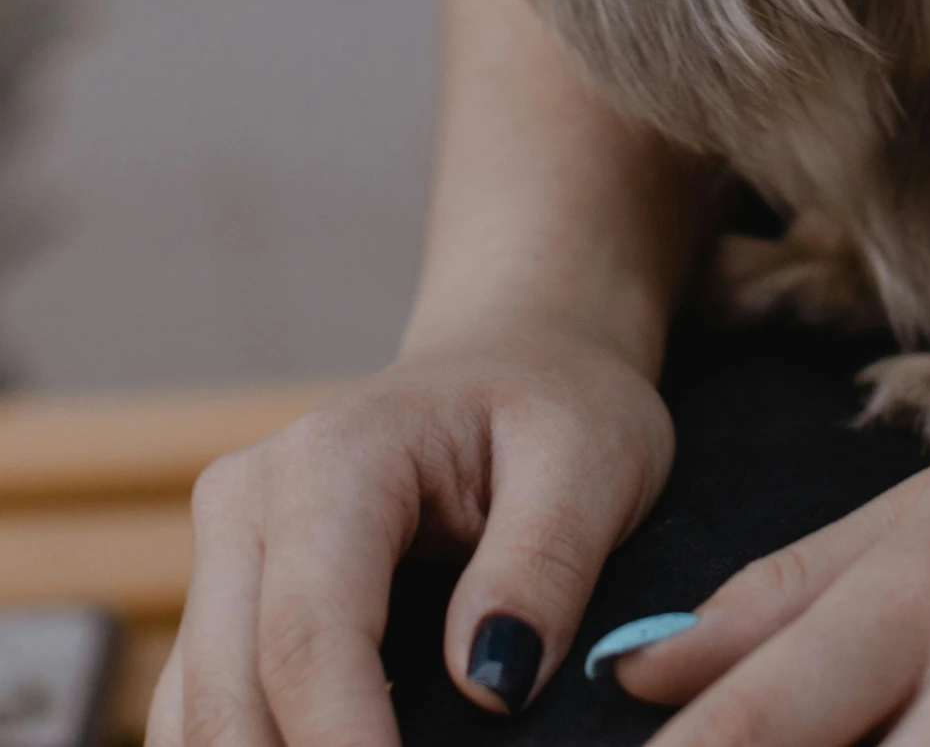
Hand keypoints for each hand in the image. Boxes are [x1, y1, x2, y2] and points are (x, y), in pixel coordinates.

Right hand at [147, 329, 673, 746]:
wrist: (513, 357)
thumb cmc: (558, 403)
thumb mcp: (593, 458)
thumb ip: (544, 562)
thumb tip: (491, 683)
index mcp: (335, 456)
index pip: (308, 638)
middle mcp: (249, 500)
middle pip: (232, 697)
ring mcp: (222, 551)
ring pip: (197, 719)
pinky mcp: (224, 602)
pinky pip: (204, 715)